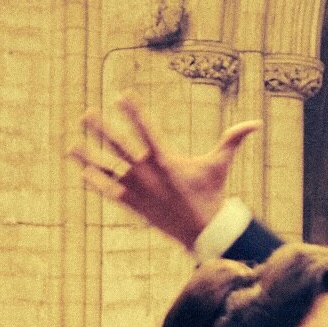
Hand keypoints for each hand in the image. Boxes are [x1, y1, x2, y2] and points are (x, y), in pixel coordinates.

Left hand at [71, 94, 260, 250]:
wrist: (203, 230)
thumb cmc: (211, 194)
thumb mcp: (219, 164)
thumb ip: (233, 140)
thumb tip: (256, 122)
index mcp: (166, 159)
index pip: (147, 129)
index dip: (134, 111)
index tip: (122, 95)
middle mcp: (148, 173)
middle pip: (120, 146)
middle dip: (102, 129)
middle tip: (86, 113)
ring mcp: (138, 189)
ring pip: (108, 169)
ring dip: (89, 156)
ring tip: (71, 144)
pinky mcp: (134, 205)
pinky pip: (109, 191)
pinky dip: (95, 182)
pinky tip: (81, 172)